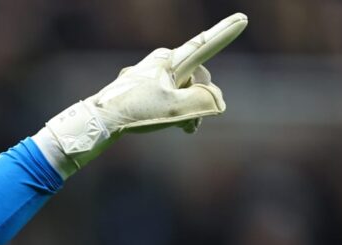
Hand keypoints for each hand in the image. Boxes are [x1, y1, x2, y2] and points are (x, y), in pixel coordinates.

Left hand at [33, 13, 247, 177]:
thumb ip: (205, 101)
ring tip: (183, 128)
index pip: (204, 46)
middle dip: (201, 98)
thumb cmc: (136, 112)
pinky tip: (173, 125)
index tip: (242, 18)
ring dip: (188, 108)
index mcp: (171, 61)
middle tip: (192, 125)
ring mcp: (151, 73)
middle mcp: (162, 61)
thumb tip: (217, 100)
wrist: (99, 121)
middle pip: (197, 76)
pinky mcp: (143, 86)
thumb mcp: (176, 110)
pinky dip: (175, 109)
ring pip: (183, 87)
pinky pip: (169, 94)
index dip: (225, 32)